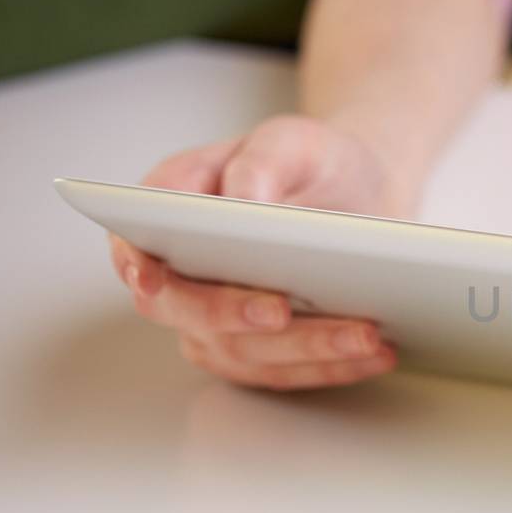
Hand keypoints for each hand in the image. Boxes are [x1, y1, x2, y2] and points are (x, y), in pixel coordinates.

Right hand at [109, 115, 403, 389]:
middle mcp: (182, 279)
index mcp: (167, 217)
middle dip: (235, 315)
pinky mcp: (261, 352)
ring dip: (306, 350)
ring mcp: (217, 324)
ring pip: (246, 352)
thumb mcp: (288, 140)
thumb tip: (244, 199)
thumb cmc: (308, 162)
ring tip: (366, 334)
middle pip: (189, 313)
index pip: (136, 250)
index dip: (138, 269)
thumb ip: (260, 161)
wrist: (355, 192)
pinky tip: (376, 353)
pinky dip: (333, 367)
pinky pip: (289, 372)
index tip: (152, 280)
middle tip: (283, 309)